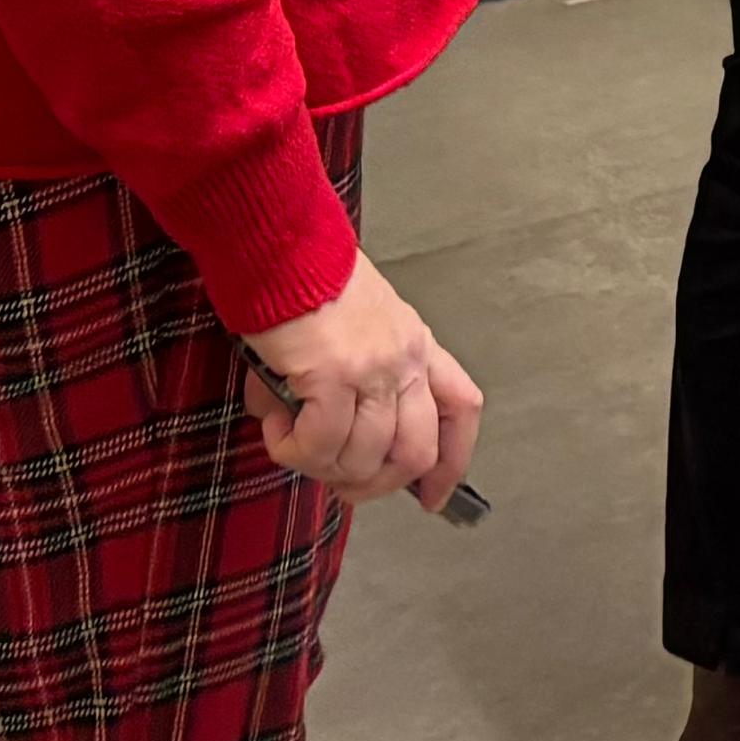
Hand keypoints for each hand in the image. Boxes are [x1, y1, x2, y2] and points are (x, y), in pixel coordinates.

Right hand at [239, 252, 480, 509]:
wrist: (280, 245)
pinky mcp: (332, 375)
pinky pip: (320, 443)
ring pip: (364, 457)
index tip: (433, 495)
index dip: (453, 461)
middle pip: (415, 452)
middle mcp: (404, 359)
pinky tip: (277, 427)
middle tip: (335, 479)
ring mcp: (373, 368)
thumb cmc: (308, 278)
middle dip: (374, 484)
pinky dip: (293, 450)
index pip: (462, 408)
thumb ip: (356, 379)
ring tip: (291, 439)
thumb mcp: (358, 323)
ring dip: (322, 466)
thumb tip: (324, 441)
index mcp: (417, 344)